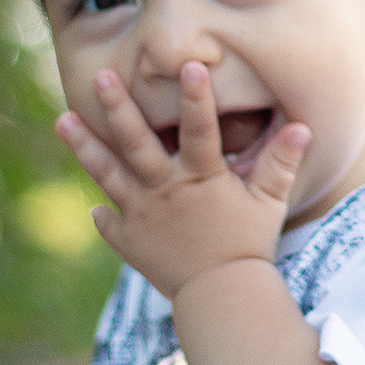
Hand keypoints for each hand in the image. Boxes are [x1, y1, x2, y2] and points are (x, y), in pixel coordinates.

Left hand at [56, 62, 311, 301]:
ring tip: (61, 119)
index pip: (200, 130)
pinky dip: (102, 215)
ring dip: (85, 147)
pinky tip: (93, 209)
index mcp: (202, 179)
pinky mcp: (130, 242)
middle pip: (137, 144)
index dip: (196, 99)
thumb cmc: (250, 244)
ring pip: (109, 175)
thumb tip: (302, 126)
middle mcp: (166, 192)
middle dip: (118, 109)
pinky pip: (109, 223)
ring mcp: (142, 216)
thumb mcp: (270, 201)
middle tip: (100, 77)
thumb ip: (282, 162)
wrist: (221, 298)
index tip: (189, 66)